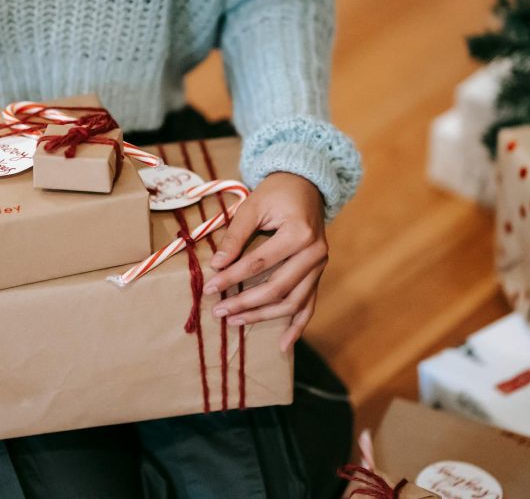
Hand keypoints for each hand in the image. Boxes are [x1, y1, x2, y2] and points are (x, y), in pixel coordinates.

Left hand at [204, 172, 327, 351]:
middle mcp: (315, 253)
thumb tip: (217, 265)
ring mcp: (320, 266)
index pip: (259, 263)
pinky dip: (298, 326)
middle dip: (245, 302)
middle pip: (277, 288)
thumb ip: (235, 236)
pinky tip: (283, 345)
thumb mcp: (252, 206)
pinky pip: (309, 304)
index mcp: (299, 233)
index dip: (232, 277)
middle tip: (218, 311)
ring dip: (263, 317)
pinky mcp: (319, 273)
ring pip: (292, 302)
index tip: (209, 288)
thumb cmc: (277, 193)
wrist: (306, 184)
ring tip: (235, 322)